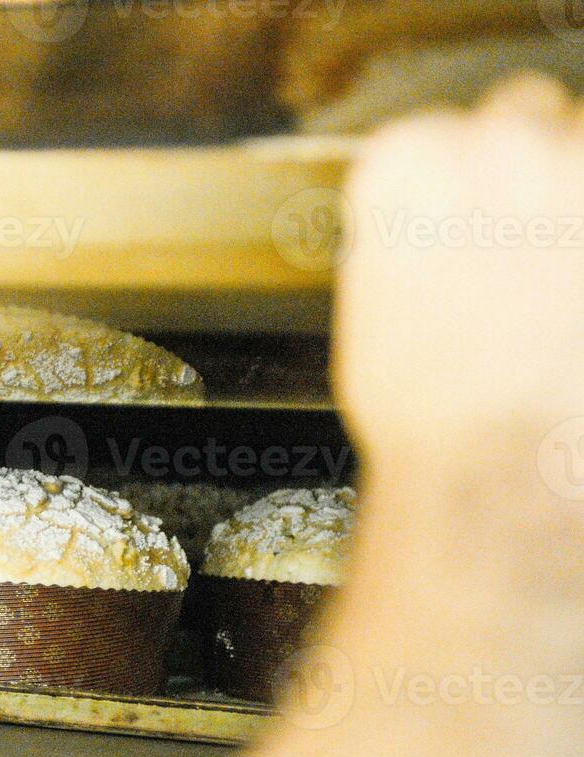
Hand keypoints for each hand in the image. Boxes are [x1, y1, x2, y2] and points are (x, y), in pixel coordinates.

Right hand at [335, 75, 583, 469]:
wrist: (497, 463)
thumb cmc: (425, 407)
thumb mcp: (374, 305)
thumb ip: (404, 237)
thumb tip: (432, 225)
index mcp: (405, 166)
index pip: (429, 133)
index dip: (448, 180)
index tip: (460, 219)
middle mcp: (491, 144)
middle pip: (520, 113)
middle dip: (522, 164)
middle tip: (523, 241)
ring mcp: (575, 168)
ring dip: (574, 186)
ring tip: (562, 263)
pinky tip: (577, 293)